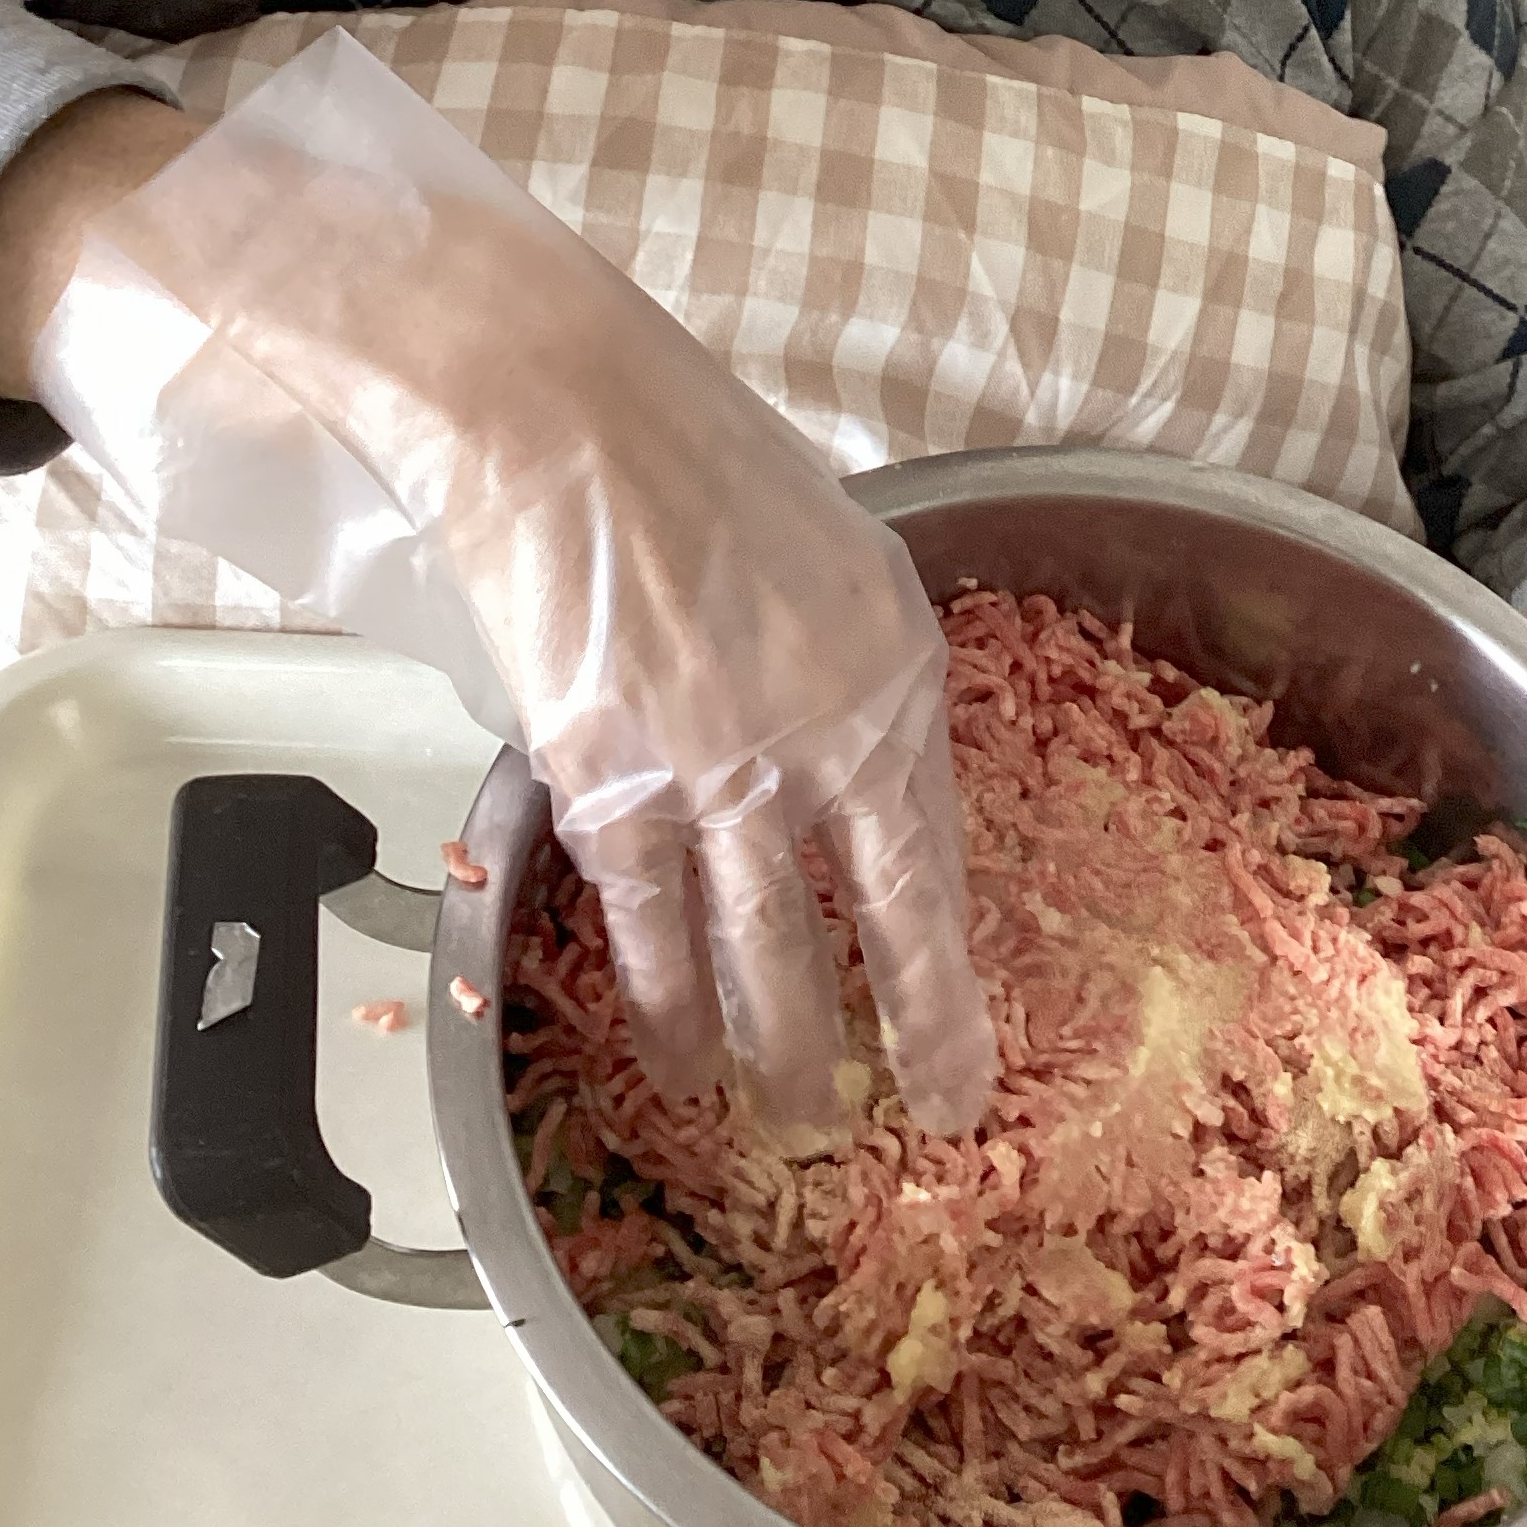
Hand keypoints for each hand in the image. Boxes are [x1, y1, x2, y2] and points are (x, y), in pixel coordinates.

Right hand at [33, 33, 995, 1136]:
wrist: (562, 405)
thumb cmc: (689, 446)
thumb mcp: (822, 545)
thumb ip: (838, 658)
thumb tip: (828, 744)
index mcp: (899, 663)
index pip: (936, 844)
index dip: (945, 953)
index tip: (964, 1028)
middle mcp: (833, 732)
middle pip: (881, 922)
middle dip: (898, 1037)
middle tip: (920, 1117)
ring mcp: (725, 768)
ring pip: (765, 950)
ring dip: (775, 1049)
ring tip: (783, 1121)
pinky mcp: (616, 784)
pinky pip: (648, 925)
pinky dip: (661, 1002)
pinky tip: (673, 1057)